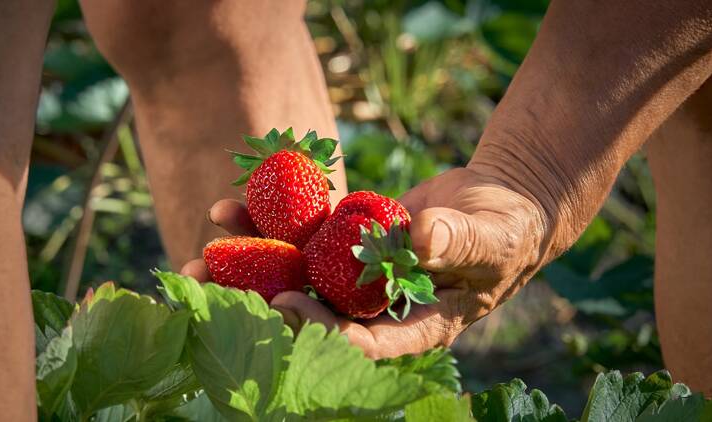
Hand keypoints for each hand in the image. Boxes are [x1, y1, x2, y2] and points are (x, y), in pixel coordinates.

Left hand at [182, 168, 547, 358]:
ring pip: (298, 273)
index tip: (286, 303)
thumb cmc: (507, 229)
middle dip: (259, 302)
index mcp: (413, 324)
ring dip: (249, 263)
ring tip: (204, 246)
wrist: (497, 199)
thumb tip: (421, 239)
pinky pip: (305, 236)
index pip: (361, 342)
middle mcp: (376, 305)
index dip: (321, 329)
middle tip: (209, 288)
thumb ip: (457, 243)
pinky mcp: (348, 240)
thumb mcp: (491, 237)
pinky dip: (270, 223)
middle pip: (312, 312)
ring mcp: (358, 273)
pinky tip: (232, 207)